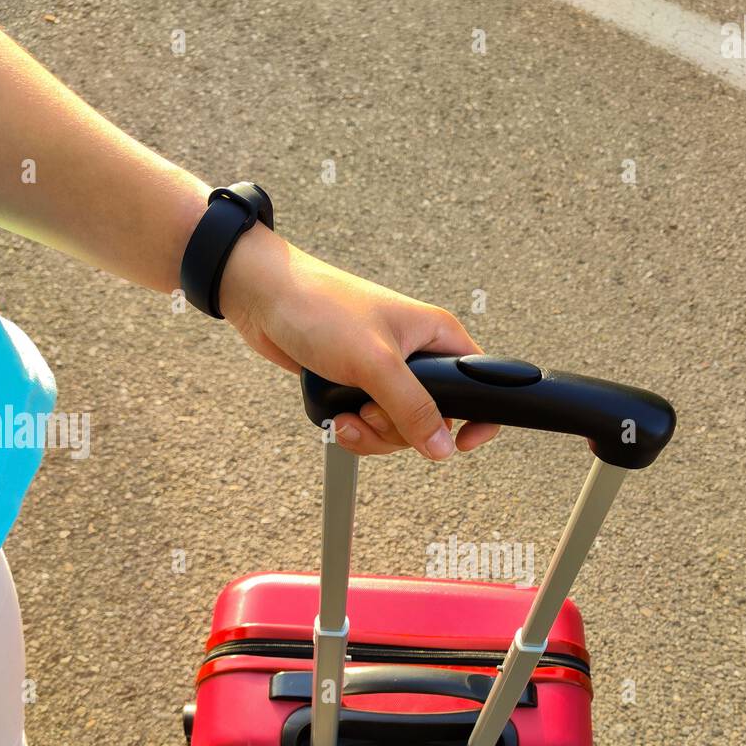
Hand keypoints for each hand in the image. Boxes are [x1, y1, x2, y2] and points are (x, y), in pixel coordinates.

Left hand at [218, 224, 498, 457]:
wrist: (264, 299)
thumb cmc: (321, 307)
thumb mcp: (374, 361)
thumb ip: (412, 407)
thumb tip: (442, 447)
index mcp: (437, 337)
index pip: (481, 384)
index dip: (479, 419)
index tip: (462, 443)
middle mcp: (417, 357)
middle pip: (432, 421)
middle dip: (399, 431)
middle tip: (372, 411)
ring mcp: (387, 375)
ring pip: (399, 430)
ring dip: (371, 434)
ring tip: (347, 414)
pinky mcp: (359, 387)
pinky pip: (371, 427)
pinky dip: (354, 431)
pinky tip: (336, 416)